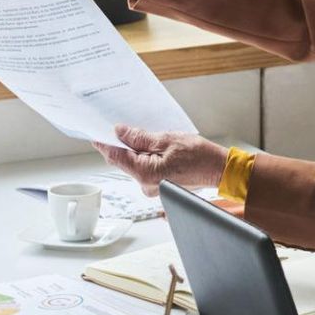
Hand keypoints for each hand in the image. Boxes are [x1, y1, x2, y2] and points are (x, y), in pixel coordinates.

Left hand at [94, 124, 229, 196]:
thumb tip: (120, 132)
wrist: (219, 170)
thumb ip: (140, 137)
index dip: (105, 143)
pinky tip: (152, 146)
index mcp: (145, 173)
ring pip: (134, 164)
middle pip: (124, 161)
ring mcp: (152, 188)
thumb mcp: (166, 139)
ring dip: (135, 150)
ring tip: (145, 135)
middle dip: (122, 144)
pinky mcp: (158, 186)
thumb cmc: (199, 156)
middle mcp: (145, 185)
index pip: (116, 156)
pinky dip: (144, 157)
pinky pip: (144, 169)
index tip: (95, 134)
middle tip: (122, 127)